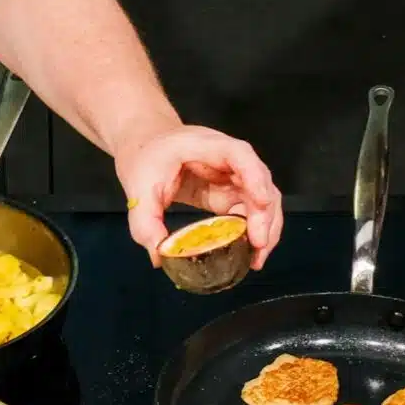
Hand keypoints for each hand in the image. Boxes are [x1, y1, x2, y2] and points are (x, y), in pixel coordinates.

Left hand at [116, 123, 282, 266]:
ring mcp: (233, 177)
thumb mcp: (138, 189)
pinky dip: (254, 232)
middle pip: (261, 181)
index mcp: (207, 146)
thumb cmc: (145, 157)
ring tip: (257, 258)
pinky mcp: (230, 193)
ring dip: (266, 227)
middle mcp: (229, 159)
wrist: (145, 146)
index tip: (260, 203)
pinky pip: (251, 211)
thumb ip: (145, 223)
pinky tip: (249, 253)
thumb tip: (160, 257)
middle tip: (258, 247)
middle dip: (265, 215)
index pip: (240, 155)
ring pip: (263, 199)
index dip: (255, 177)